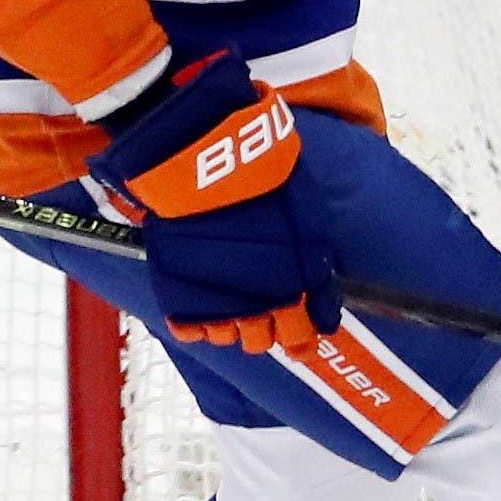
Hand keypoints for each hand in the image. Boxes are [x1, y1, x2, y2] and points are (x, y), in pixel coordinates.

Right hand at [93, 53, 340, 351]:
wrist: (201, 160)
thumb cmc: (258, 176)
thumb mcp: (302, 210)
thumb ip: (308, 251)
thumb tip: (319, 280)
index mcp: (294, 282)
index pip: (304, 332)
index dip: (304, 339)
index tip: (303, 339)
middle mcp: (260, 301)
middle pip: (266, 341)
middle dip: (269, 331)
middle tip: (265, 316)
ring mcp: (218, 301)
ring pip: (231, 338)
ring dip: (234, 326)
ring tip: (230, 306)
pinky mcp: (180, 293)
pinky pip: (192, 329)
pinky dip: (197, 323)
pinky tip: (200, 305)